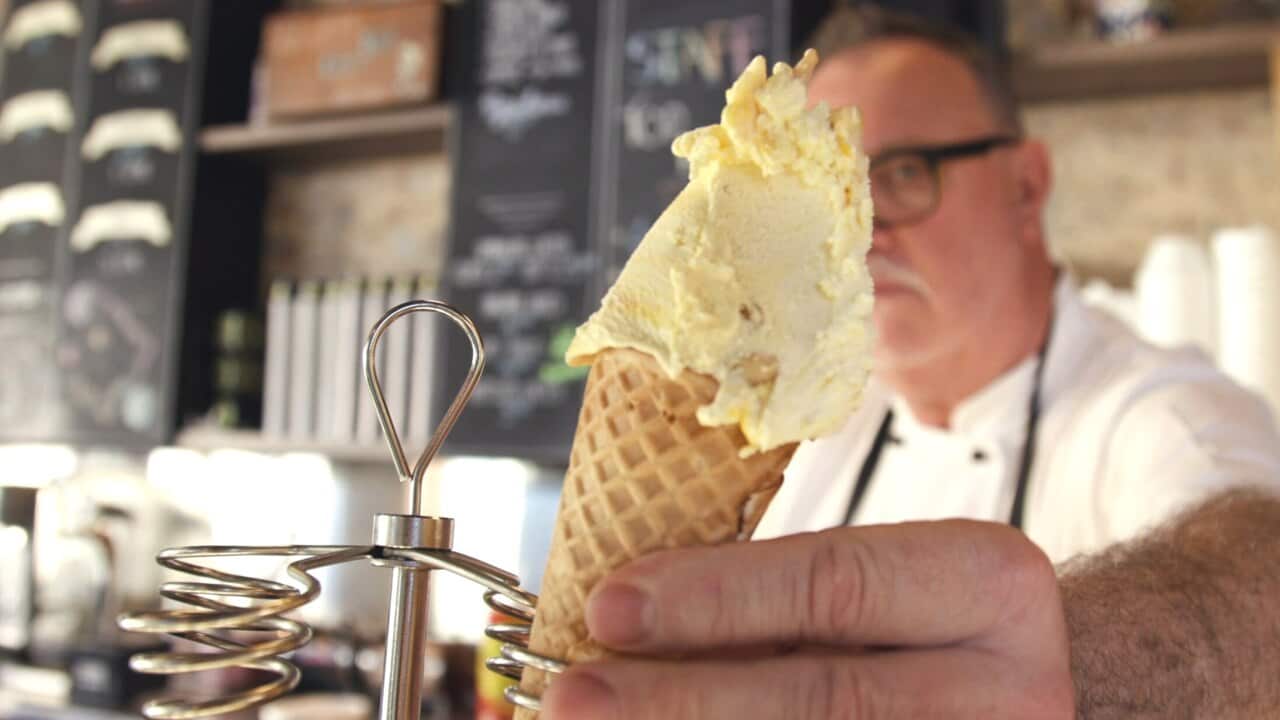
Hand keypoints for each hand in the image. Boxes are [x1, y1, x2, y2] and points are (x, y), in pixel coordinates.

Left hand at [540, 520, 1073, 718]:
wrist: (1021, 692)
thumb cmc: (923, 627)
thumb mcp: (875, 585)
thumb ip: (776, 601)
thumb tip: (623, 619)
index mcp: (988, 583)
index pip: (834, 582)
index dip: (715, 597)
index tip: (608, 605)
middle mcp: (1014, 683)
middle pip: (823, 696)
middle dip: (681, 699)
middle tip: (571, 696)